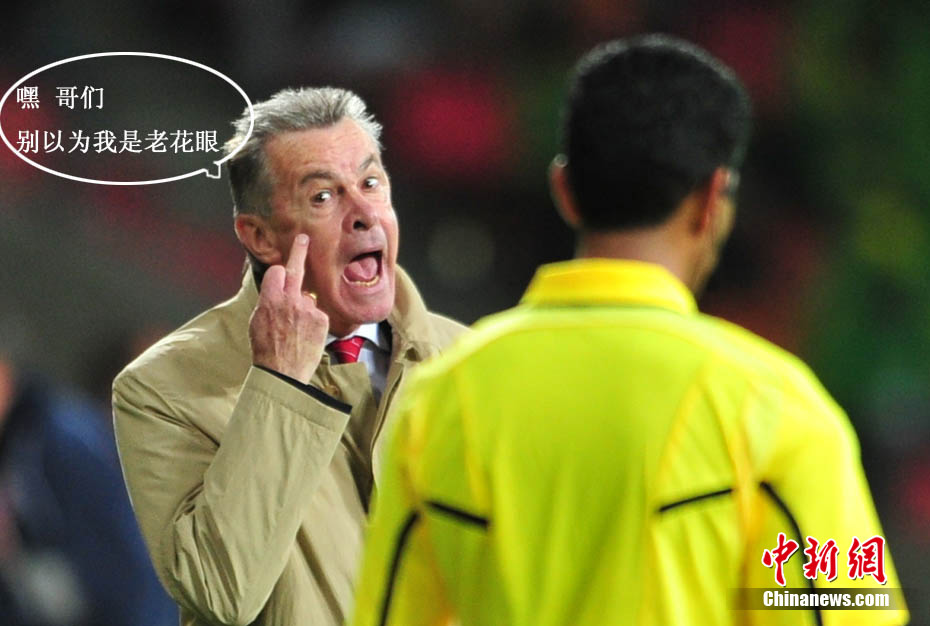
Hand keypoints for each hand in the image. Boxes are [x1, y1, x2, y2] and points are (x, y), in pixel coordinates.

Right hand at [249, 234, 328, 383]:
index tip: (284, 264)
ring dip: (303, 309)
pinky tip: (305, 336)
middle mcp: (290, 300)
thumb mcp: (256, 322)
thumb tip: (275, 290)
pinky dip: (313, 322)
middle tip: (304, 238)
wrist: (283, 373)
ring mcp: (308, 309)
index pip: (277, 271)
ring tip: (296, 332)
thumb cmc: (266, 349)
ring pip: (307, 299)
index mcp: (270, 299)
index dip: (278, 274)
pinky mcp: (321, 319)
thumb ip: (268, 302)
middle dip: (299, 251)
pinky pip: (316, 314)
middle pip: (296, 269)